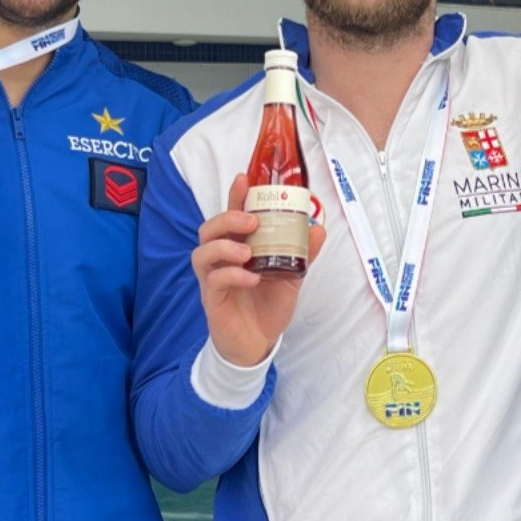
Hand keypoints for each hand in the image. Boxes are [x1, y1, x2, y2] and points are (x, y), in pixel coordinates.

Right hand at [193, 173, 327, 366]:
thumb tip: (318, 228)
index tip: (244, 178)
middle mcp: (221, 260)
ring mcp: (213, 279)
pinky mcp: (212, 300)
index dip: (235, 196)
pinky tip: (250, 277)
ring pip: (203, 252)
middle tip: (251, 220)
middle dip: (228, 218)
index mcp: (238, 247)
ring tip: (248, 251)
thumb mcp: (291, 276)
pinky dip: (232, 275)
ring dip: (225, 246)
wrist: (259, 343)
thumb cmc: (268, 304)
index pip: (232, 216)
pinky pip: (214, 281)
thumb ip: (302, 253)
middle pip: (209, 229)